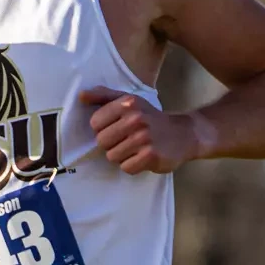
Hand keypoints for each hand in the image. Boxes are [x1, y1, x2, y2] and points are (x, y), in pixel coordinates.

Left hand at [79, 86, 208, 174]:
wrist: (183, 134)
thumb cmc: (150, 117)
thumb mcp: (129, 101)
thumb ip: (104, 96)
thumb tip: (81, 96)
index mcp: (127, 103)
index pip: (95, 123)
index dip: (103, 128)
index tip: (116, 128)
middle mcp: (135, 118)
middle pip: (101, 141)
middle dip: (111, 144)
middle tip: (127, 140)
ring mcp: (143, 138)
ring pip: (112, 156)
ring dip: (122, 156)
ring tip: (136, 148)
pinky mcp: (150, 156)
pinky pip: (126, 167)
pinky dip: (132, 165)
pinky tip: (143, 157)